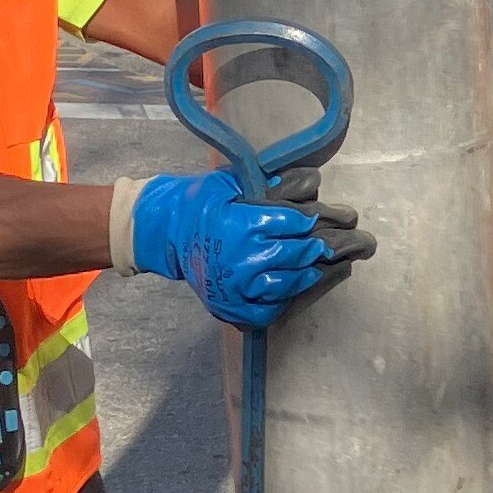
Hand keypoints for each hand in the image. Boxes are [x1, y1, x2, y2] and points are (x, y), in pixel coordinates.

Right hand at [128, 174, 373, 329]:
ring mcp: (238, 288)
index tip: (317, 218)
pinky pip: (269, 309)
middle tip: (329, 243)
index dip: (309, 220)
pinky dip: (285, 299)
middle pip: (297, 255)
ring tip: (315, 266)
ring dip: (307, 274)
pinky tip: (293, 288)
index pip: (295, 224)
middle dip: (316, 247)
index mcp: (244, 226)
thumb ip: (268, 186)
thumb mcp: (231, 183)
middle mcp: (244, 261)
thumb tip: (308, 183)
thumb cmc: (199, 202)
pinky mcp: (232, 307)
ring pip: (289, 284)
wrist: (163, 234)